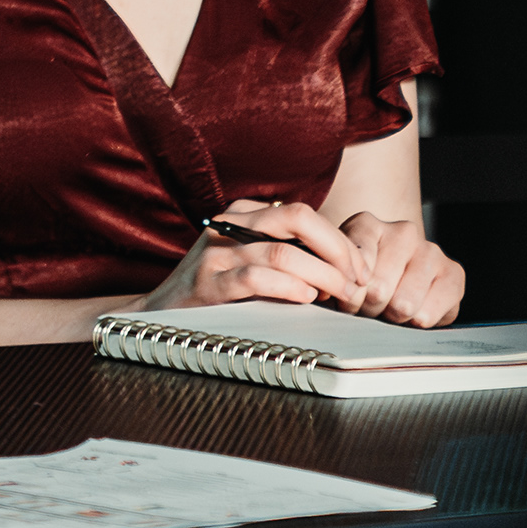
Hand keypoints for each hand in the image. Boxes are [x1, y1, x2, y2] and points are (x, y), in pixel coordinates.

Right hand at [135, 203, 365, 314]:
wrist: (165, 313)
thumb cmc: (224, 290)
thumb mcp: (257, 261)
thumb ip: (293, 253)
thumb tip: (352, 264)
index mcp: (245, 214)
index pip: (304, 214)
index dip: (341, 242)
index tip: (361, 271)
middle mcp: (230, 225)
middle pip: (298, 219)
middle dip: (338, 251)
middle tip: (358, 282)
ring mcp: (215, 253)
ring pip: (284, 252)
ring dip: (324, 277)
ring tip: (341, 298)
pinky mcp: (208, 282)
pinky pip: (256, 278)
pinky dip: (289, 288)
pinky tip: (306, 300)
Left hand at [338, 213, 465, 325]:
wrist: (398, 280)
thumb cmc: (362, 276)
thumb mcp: (338, 271)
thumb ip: (334, 276)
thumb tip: (335, 291)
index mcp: (367, 224)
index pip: (353, 263)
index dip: (347, 290)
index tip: (345, 296)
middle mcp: (402, 232)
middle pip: (378, 289)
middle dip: (369, 308)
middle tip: (368, 307)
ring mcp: (431, 251)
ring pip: (404, 304)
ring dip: (392, 317)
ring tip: (388, 309)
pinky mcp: (454, 274)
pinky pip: (428, 314)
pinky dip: (416, 323)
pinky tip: (412, 313)